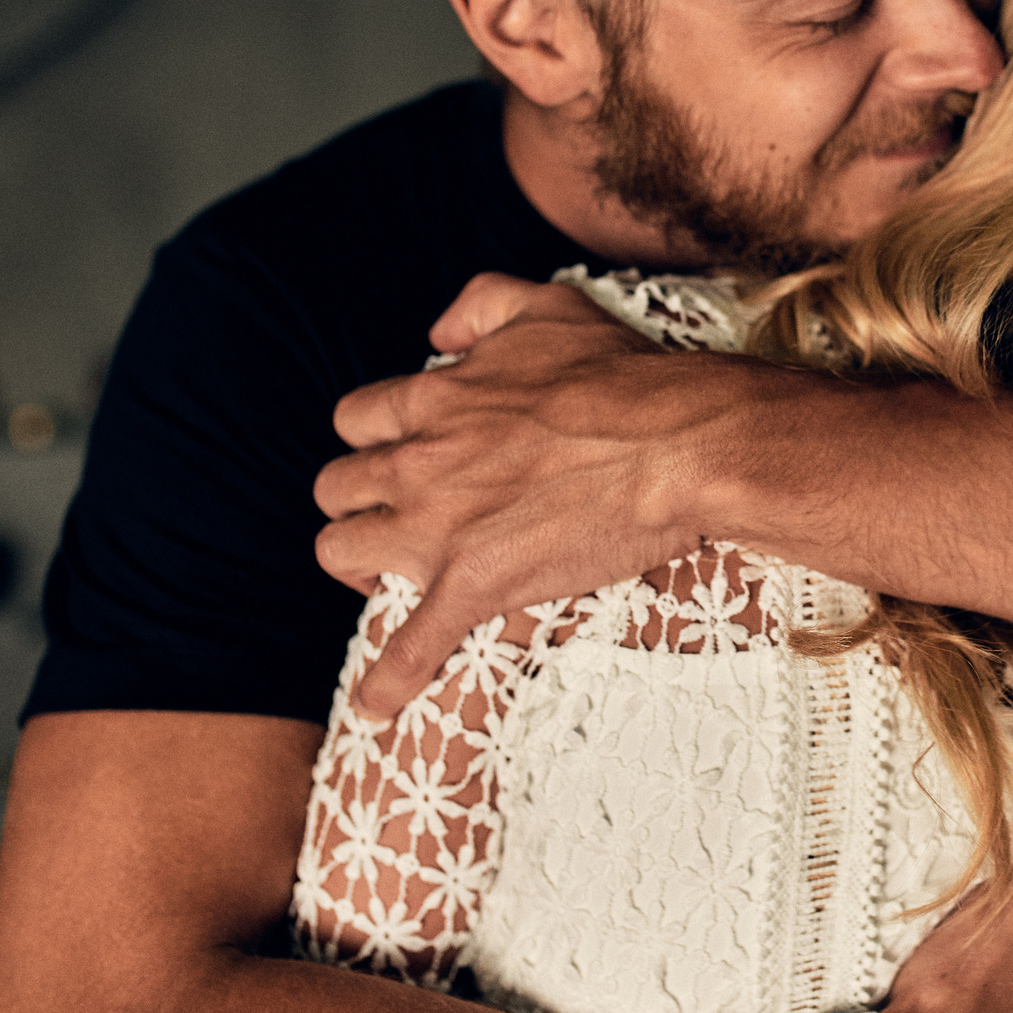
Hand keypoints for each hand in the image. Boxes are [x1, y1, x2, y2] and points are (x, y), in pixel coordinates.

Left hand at [313, 272, 713, 715]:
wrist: (677, 445)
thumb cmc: (623, 377)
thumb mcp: (548, 307)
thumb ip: (481, 303)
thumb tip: (436, 332)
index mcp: (433, 399)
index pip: (357, 419)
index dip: (372, 438)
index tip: (398, 452)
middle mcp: (419, 462)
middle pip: (335, 486)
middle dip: (356, 500)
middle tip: (392, 513)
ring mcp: (439, 528)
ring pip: (341, 550)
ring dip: (355, 564)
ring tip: (381, 576)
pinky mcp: (475, 585)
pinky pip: (411, 645)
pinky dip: (389, 681)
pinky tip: (378, 709)